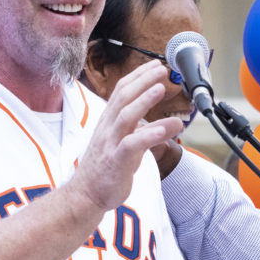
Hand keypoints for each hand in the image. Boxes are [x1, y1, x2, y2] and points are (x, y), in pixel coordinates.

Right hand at [70, 61, 183, 213]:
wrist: (86, 194)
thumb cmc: (108, 167)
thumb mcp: (129, 144)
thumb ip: (149, 131)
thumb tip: (174, 122)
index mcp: (109, 122)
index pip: (122, 91)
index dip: (139, 77)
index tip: (156, 65)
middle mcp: (108, 129)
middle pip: (123, 98)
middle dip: (143, 81)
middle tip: (162, 69)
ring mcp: (111, 144)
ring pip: (125, 116)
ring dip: (144, 101)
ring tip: (161, 88)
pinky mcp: (116, 161)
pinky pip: (131, 145)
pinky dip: (148, 135)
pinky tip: (165, 129)